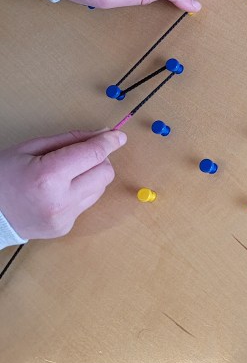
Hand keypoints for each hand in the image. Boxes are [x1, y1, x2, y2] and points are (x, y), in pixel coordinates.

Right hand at [0, 129, 126, 239]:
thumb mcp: (30, 148)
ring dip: (91, 177)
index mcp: (48, 176)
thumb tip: (101, 134)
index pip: (93, 154)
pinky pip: (86, 204)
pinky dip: (79, 193)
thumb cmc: (2, 175)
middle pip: (104, 173)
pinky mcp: (64, 228)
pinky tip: (58, 191)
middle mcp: (60, 200)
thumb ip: (69, 140)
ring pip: (99, 189)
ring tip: (65, 174)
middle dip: (100, 159)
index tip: (118, 136)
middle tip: (83, 154)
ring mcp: (63, 218)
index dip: (109, 142)